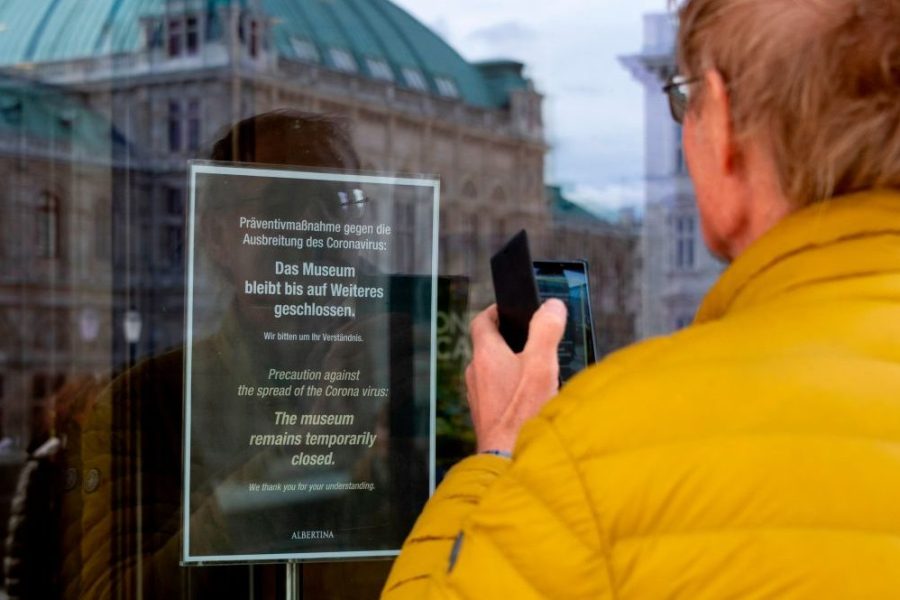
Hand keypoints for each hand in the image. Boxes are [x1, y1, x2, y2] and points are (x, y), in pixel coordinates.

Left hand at [465, 300, 567, 453]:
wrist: (508, 459)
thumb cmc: (523, 413)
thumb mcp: (541, 364)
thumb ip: (546, 330)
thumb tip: (552, 306)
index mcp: (485, 354)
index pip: (482, 321)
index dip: (497, 311)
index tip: (512, 310)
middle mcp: (476, 373)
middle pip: (489, 346)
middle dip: (511, 340)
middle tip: (535, 341)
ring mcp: (479, 396)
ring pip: (493, 371)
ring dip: (512, 366)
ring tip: (537, 371)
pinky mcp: (486, 416)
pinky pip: (497, 393)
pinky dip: (511, 389)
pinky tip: (531, 399)